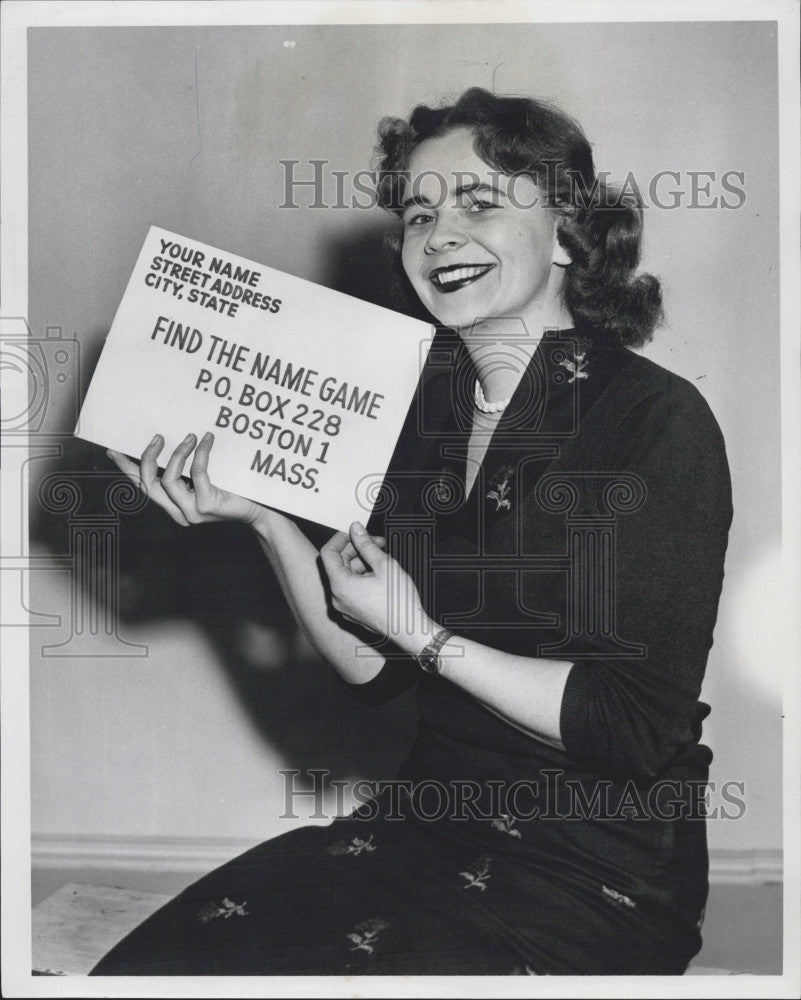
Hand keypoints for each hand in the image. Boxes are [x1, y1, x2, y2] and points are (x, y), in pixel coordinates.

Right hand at [107, 432, 265, 526]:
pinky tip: (207, 440)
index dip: (128, 469)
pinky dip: (200, 454)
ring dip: (177, 454)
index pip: (144, 487)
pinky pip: (197, 473)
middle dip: (148, 459)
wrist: (260, 509)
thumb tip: (171, 439)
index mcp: (174, 506)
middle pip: (149, 485)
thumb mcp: (206, 479)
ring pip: (169, 480)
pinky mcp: (207, 506)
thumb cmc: (233, 490)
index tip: (114, 451)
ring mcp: (192, 512)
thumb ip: (187, 469)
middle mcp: (179, 512)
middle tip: (157, 437)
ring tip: (190, 436)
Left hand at [320, 522, 430, 648]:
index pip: (328, 553)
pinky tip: (379, 572)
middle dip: (355, 549)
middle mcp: (337, 598)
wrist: (411, 631)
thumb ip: (366, 544)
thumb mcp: (384, 565)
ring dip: (361, 562)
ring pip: (345, 576)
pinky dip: (361, 576)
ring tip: (382, 557)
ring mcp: (345, 607)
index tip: (354, 532)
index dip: (340, 538)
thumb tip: (356, 529)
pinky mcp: (354, 612)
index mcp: (340, 586)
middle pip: (337, 564)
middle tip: (376, 542)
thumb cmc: (399, 602)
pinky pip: (351, 588)